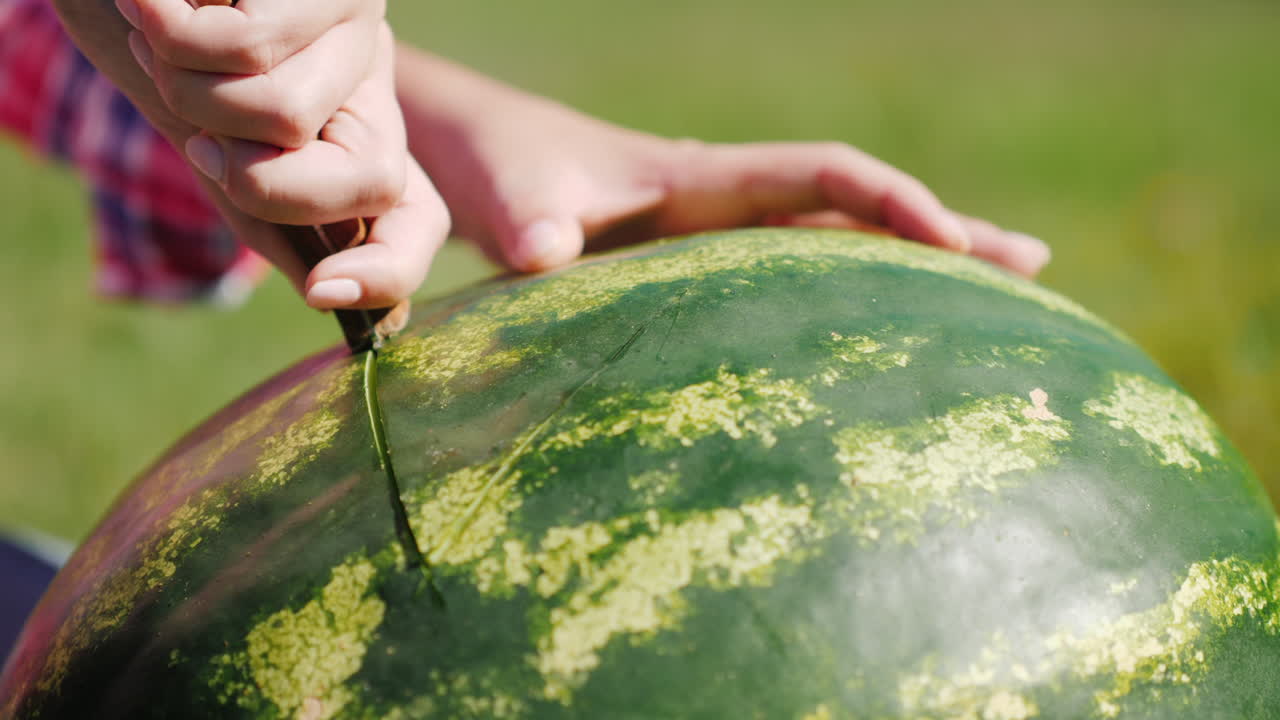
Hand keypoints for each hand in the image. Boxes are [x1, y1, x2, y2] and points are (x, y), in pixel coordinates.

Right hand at [115, 0, 448, 307]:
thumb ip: (273, 215)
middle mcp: (373, 77)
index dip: (391, 270)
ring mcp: (358, 21)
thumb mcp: (221, 151)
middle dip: (260, 184)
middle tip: (198, 139)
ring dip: (193, 97)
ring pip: (292, 116)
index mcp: (359, 130)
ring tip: (161, 46)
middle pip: (376, 178)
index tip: (323, 294)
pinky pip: (248, 47)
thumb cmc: (169, 63)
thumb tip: (327, 294)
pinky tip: (154, 5)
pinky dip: (170, 34)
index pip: (420, 217)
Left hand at [397, 50, 1048, 278]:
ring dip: (912, 267)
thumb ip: (531, 223)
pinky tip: (869, 336)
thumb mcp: (511, 193)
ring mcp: (716, 232)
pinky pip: (788, 278)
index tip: (951, 241)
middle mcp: (724, 200)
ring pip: (834, 244)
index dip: (891, 201)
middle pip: (857, 209)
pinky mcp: (695, 263)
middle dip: (945, 231)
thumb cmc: (497, 164)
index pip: (824, 174)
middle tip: (1034, 265)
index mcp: (701, 177)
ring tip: (999, 297)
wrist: (475, 152)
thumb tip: (546, 259)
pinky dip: (842, 298)